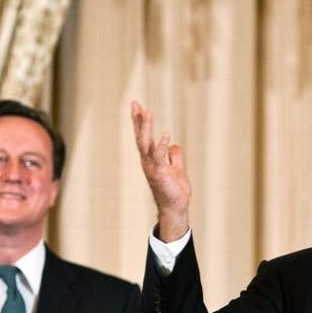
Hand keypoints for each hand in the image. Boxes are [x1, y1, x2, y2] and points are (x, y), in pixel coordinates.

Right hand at [131, 101, 191, 241]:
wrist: (176, 207)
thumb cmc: (174, 190)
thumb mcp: (176, 168)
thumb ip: (174, 156)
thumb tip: (174, 145)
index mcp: (151, 159)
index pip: (143, 137)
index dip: (139, 122)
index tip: (136, 106)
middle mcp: (148, 162)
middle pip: (140, 137)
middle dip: (138, 121)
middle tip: (135, 104)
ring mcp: (152, 168)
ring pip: (146, 144)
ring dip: (146, 128)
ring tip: (147, 113)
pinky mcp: (160, 174)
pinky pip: (160, 157)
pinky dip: (162, 145)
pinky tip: (166, 134)